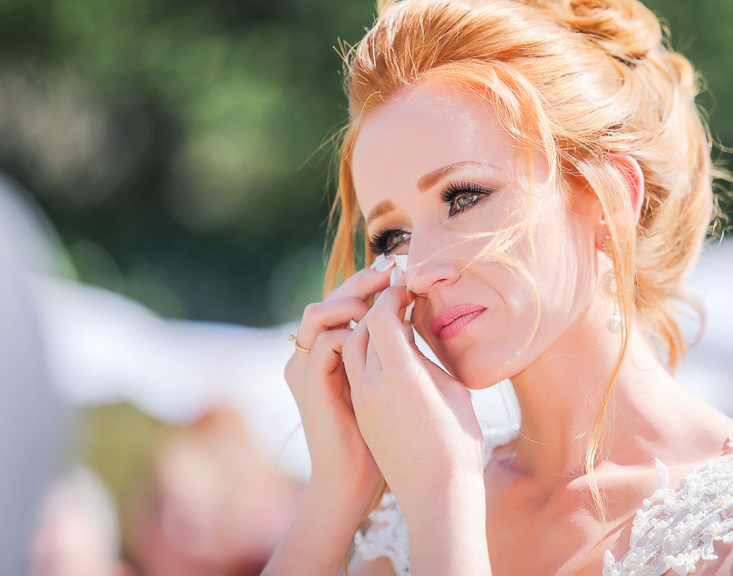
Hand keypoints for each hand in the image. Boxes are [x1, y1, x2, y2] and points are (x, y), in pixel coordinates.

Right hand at [284, 266, 389, 493]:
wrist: (356, 479)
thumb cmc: (380, 434)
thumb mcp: (386, 381)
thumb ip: (390, 350)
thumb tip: (412, 317)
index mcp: (328, 352)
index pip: (343, 302)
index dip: (369, 284)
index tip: (402, 274)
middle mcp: (310, 355)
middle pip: (329, 299)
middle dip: (362, 281)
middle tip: (394, 270)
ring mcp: (304, 368)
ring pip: (318, 312)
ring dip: (351, 300)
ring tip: (384, 300)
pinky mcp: (308, 384)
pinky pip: (324, 341)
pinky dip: (349, 330)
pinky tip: (377, 332)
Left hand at [341, 285, 485, 517]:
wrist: (437, 495)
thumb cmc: (457, 443)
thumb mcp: (452, 390)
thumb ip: (426, 358)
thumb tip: (411, 338)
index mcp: (400, 374)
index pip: (380, 316)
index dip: (391, 296)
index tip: (406, 289)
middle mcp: (373, 384)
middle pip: (362, 328)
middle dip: (377, 309)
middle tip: (398, 300)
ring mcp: (363, 400)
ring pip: (354, 349)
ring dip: (368, 331)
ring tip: (392, 326)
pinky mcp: (362, 414)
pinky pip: (356, 371)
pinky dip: (366, 354)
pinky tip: (388, 355)